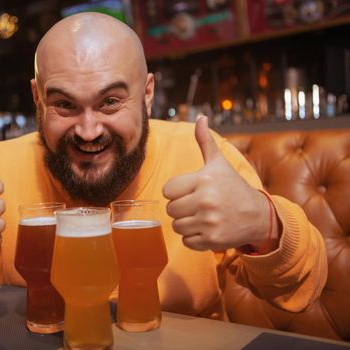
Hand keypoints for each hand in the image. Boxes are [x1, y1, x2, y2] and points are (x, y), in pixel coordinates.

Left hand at [162, 115, 275, 251]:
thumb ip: (205, 142)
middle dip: (180, 208)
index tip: (190, 191)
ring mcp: (209, 222)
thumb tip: (200, 117)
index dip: (176, 192)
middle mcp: (206, 200)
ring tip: (202, 217)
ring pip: (176, 226)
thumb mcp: (219, 163)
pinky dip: (193, 238)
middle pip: (170, 209)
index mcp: (204, 180)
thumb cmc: (233, 187)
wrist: (258, 215)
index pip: (167, 190)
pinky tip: (207, 229)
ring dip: (186, 224)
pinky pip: (186, 241)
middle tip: (197, 205)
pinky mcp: (212, 240)